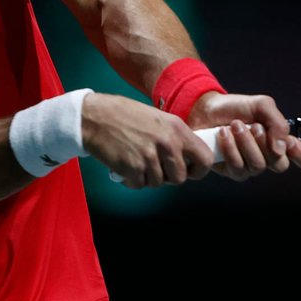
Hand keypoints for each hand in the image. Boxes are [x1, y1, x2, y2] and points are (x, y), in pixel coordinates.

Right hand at [81, 93, 215, 188]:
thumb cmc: (125, 116)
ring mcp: (150, 157)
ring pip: (158, 183)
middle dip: (168, 177)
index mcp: (177, 129)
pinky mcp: (133, 168)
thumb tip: (186, 157)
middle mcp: (167, 143)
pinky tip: (126, 165)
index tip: (189, 171)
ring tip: (136, 160)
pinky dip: (132, 179)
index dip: (198, 170)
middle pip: (180, 178)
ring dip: (147, 177)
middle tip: (155, 167)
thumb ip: (174, 137)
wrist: (95, 117)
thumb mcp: (158, 118)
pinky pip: (140, 184)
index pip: (204, 158)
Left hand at [186, 92, 300, 180]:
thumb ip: (278, 122)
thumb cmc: (236, 108)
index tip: (291, 143)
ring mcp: (250, 166)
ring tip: (235, 125)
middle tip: (254, 125)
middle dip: (265, 143)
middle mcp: (268, 157)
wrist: (207, 108)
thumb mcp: (261, 105)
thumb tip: (282, 148)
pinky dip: (231, 148)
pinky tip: (224, 134)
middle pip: (280, 165)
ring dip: (246, 143)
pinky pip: (237, 168)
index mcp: (280, 142)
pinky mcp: (232, 171)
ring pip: (258, 165)